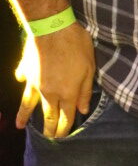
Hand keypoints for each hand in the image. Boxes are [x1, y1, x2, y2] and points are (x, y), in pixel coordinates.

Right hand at [15, 22, 95, 137]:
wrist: (52, 27)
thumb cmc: (76, 45)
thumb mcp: (90, 67)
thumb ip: (86, 90)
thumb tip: (83, 109)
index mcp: (67, 93)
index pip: (66, 117)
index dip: (65, 128)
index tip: (62, 137)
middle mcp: (50, 92)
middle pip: (49, 114)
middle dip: (49, 128)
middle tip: (47, 138)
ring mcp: (35, 82)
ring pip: (29, 104)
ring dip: (25, 116)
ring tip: (20, 126)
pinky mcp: (27, 70)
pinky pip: (23, 79)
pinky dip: (22, 83)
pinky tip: (21, 83)